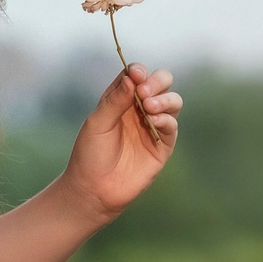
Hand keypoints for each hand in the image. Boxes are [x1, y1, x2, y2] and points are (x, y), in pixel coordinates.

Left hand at [63, 64, 180, 221]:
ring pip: (172, 101)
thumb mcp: (97, 123)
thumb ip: (115, 100)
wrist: (94, 189)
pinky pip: (172, 126)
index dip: (138, 71)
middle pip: (160, 83)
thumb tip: (132, 78)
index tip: (136, 75)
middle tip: (144, 91)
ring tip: (148, 106)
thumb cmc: (90, 154)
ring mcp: (153, 126)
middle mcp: (139, 109)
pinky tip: (153, 120)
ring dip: (164, 99)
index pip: (136, 75)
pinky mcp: (162, 146)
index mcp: (121, 99)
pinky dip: (166, 119)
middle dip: (157, 81)